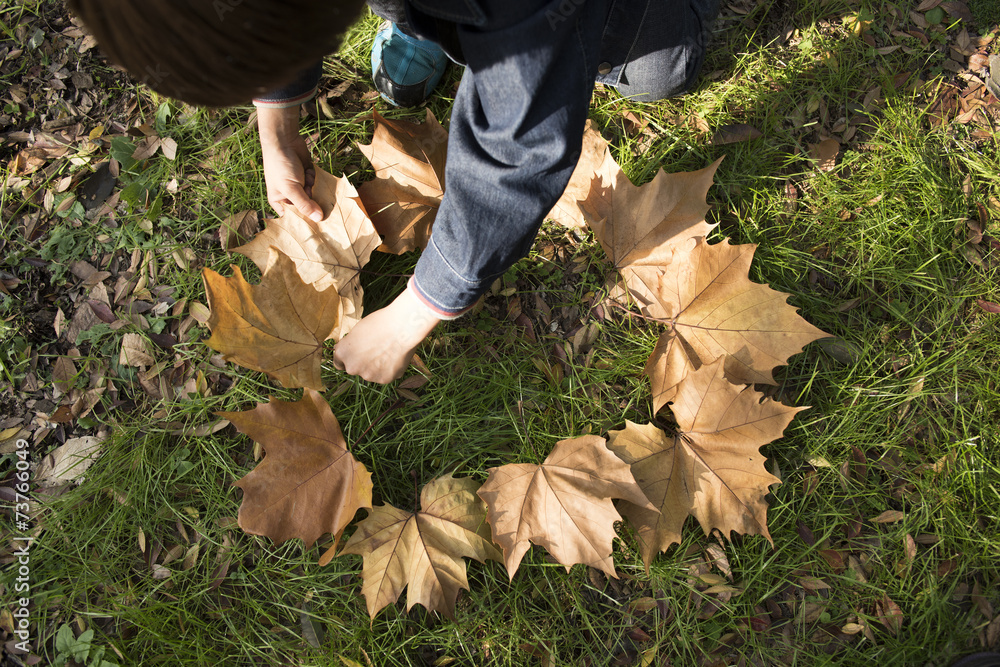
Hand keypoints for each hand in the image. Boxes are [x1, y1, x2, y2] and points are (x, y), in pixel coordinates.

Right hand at [257, 105, 323, 221]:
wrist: (284, 141)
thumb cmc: (281, 166)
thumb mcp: (291, 188)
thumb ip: (304, 204)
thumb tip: (319, 219)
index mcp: (280, 202)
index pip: (294, 218)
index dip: (305, 220)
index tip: (317, 222)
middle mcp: (290, 196)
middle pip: (308, 208)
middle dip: (312, 201)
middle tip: (310, 192)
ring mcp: (300, 186)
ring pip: (315, 195)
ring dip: (313, 187)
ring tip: (306, 178)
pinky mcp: (308, 177)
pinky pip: (317, 184)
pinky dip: (314, 178)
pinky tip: (308, 171)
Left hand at [333, 286, 441, 382]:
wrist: (402, 327)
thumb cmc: (380, 322)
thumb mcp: (358, 330)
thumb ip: (350, 344)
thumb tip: (346, 349)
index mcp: (342, 353)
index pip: (339, 363)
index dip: (348, 357)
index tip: (355, 354)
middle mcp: (352, 367)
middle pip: (355, 369)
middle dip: (362, 362)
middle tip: (376, 349)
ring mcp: (368, 375)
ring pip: (371, 373)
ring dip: (377, 366)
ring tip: (388, 350)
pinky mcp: (384, 380)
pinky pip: (385, 375)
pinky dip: (389, 369)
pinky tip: (395, 356)